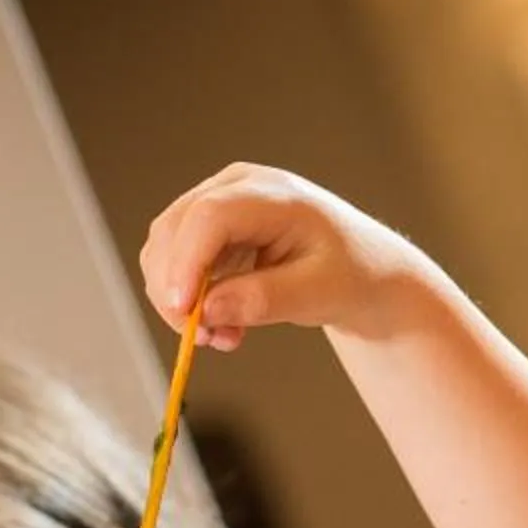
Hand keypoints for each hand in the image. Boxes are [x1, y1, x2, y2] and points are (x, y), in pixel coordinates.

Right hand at [138, 165, 430, 350]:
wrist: (362, 271)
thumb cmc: (349, 274)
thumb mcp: (318, 293)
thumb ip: (264, 300)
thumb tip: (208, 310)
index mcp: (271, 193)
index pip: (209, 217)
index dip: (186, 263)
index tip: (184, 312)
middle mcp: (235, 188)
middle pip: (174, 229)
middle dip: (176, 290)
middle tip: (206, 339)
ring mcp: (218, 204)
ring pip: (165, 248)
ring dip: (178, 300)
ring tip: (223, 335)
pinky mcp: (208, 230)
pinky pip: (175, 263)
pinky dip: (186, 300)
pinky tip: (221, 323)